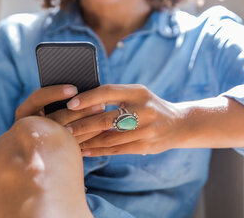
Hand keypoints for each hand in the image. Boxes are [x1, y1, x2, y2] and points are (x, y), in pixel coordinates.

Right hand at [15, 85, 105, 142]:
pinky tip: (102, 129)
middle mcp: (29, 126)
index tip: (74, 89)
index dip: (56, 93)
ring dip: (88, 123)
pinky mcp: (54, 150)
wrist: (37, 149)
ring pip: (66, 133)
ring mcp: (41, 140)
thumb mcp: (49, 102)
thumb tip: (78, 88)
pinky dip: (88, 136)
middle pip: (56, 118)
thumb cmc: (48, 112)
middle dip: (80, 111)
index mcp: (26, 110)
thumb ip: (62, 95)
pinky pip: (73, 144)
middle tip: (100, 104)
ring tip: (104, 115)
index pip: (38, 98)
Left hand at [65, 84, 185, 155]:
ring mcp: (145, 129)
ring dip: (87, 140)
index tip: (71, 103)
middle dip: (82, 124)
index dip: (88, 98)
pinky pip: (117, 149)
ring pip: (109, 137)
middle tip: (64, 128)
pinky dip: (98, 150)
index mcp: (138, 92)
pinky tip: (85, 150)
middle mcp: (143, 110)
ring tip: (69, 141)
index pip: (109, 92)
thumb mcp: (137, 94)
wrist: (179, 123)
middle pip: (106, 118)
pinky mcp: (145, 146)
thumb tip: (81, 101)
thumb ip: (116, 96)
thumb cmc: (149, 106)